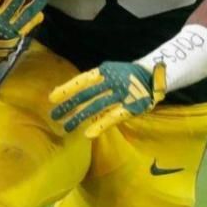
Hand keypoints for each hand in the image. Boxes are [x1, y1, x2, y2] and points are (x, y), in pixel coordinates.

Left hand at [50, 61, 164, 137]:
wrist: (155, 75)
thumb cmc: (126, 75)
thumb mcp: (110, 73)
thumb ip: (93, 82)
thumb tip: (69, 91)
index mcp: (104, 72)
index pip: (82, 80)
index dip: (67, 89)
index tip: (51, 98)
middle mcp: (111, 82)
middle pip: (86, 95)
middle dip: (70, 106)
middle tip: (54, 116)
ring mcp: (121, 94)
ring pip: (97, 107)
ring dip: (80, 118)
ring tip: (67, 127)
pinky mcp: (131, 107)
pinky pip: (113, 117)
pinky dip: (100, 125)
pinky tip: (88, 134)